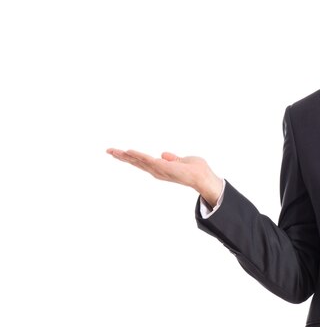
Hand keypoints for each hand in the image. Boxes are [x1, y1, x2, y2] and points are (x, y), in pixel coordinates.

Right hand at [106, 149, 223, 206]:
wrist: (203, 176)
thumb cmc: (195, 170)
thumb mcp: (182, 161)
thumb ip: (172, 159)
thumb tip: (163, 154)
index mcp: (160, 168)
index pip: (142, 162)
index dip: (130, 157)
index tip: (118, 152)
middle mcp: (157, 171)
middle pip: (136, 162)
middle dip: (122, 157)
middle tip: (108, 150)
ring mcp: (159, 170)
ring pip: (138, 161)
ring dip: (125, 156)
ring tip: (112, 151)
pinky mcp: (163, 167)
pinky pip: (147, 160)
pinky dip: (138, 156)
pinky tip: (128, 152)